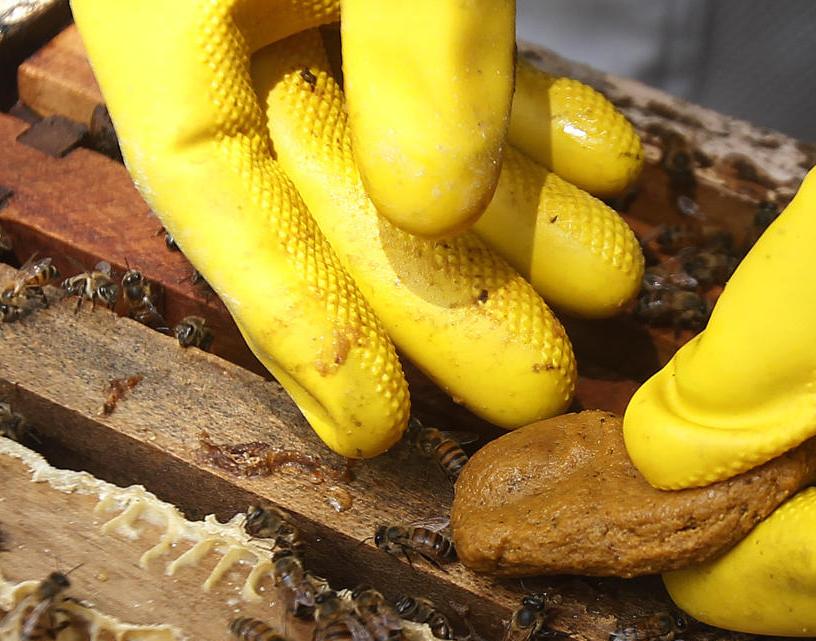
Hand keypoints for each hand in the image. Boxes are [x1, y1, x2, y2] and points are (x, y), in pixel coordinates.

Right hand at [73, 0, 645, 455]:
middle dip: (443, 292)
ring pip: (406, 133)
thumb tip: (427, 206)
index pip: (204, 186)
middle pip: (322, 185)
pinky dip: (530, 118)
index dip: (293, 318)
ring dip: (515, 212)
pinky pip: (458, 58)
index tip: (378, 424)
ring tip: (611, 274)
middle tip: (537, 385)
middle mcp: (225, 6)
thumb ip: (407, 40)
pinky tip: (608, 163)